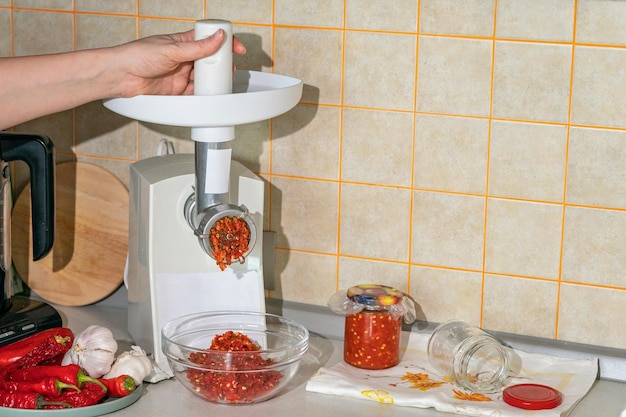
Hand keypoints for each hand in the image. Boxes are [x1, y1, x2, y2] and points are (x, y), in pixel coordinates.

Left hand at [112, 29, 245, 96]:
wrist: (120, 76)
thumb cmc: (137, 56)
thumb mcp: (171, 49)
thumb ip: (197, 47)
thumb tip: (218, 37)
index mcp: (182, 42)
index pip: (208, 39)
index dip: (224, 42)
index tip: (237, 48)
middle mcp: (183, 57)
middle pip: (209, 60)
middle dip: (221, 64)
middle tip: (229, 68)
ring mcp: (181, 74)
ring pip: (204, 77)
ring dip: (214, 80)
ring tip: (222, 82)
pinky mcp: (178, 90)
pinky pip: (196, 92)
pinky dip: (204, 94)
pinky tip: (210, 94)